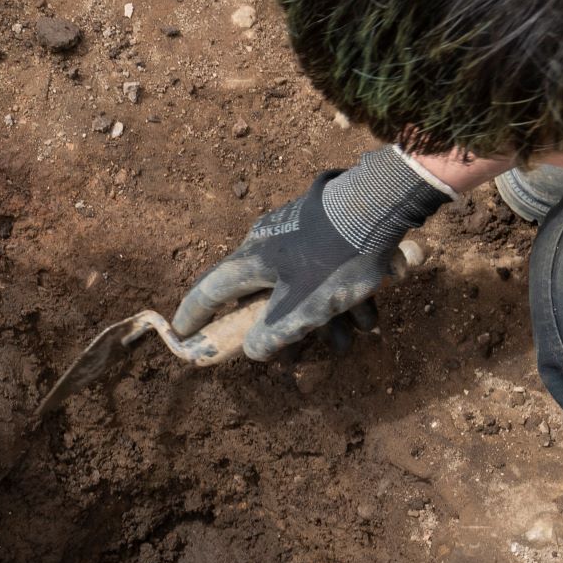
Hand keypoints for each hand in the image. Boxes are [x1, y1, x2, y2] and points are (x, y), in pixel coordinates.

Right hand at [173, 146, 447, 360]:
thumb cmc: (334, 260)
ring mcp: (296, 232)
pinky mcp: (324, 227)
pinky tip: (366, 314)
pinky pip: (322, 271)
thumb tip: (253, 350)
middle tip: (294, 357)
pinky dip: (338, 296)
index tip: (181, 333)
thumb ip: (271, 335)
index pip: (210, 291)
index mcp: (251, 262)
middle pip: (263, 295)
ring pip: (300, 285)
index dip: (194, 316)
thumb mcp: (302, 308)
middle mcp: (265, 244)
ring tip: (347, 340)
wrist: (380, 205)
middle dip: (283, 330)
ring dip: (320, 318)